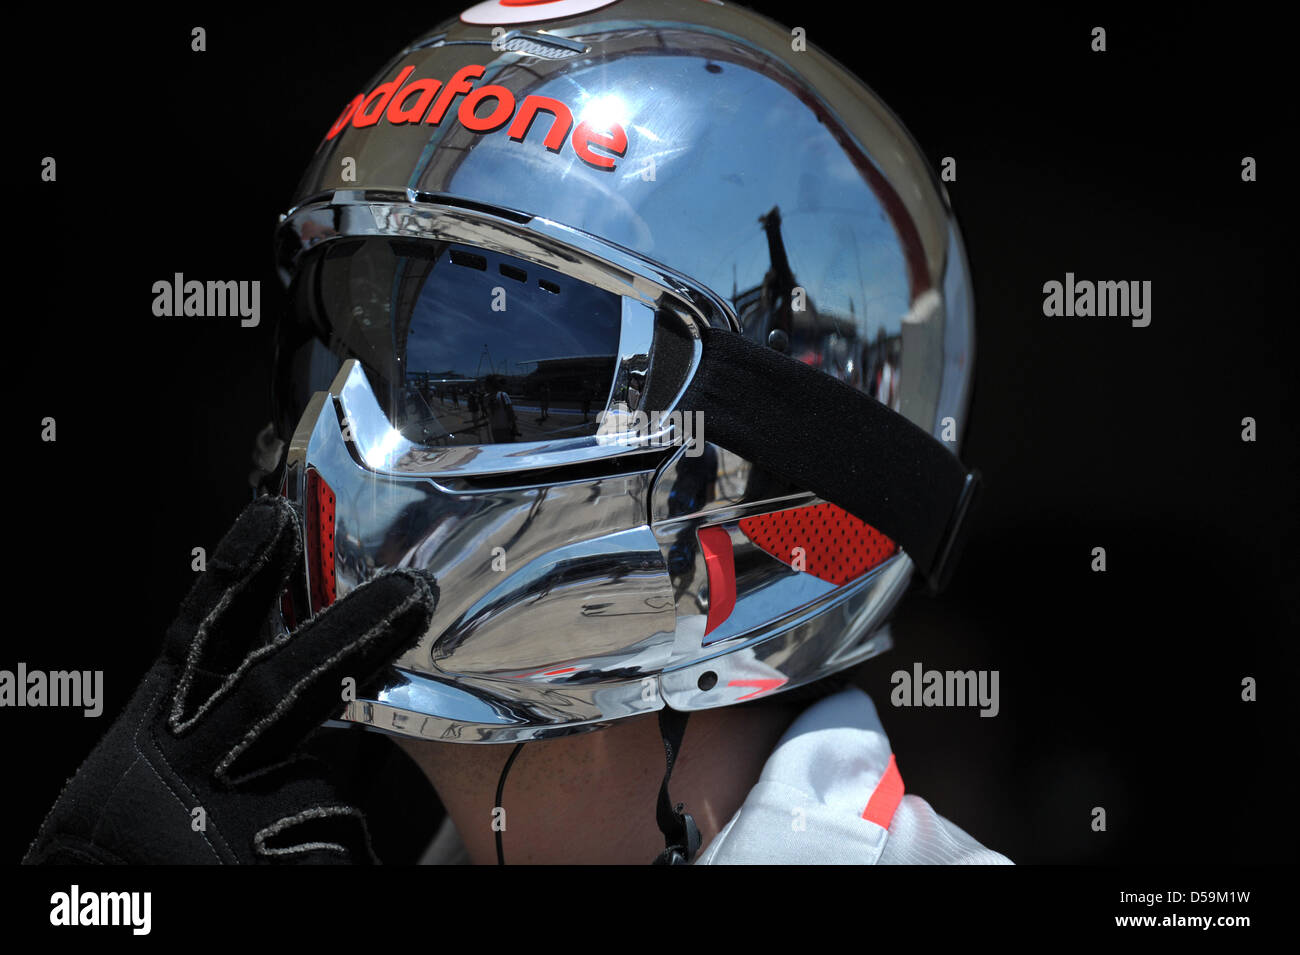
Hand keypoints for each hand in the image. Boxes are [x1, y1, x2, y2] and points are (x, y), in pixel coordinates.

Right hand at [23, 496, 437, 864]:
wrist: (130, 954)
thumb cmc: (166, 862)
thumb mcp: (176, 792)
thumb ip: (239, 738)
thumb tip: (330, 688)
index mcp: (147, 749)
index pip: (192, 645)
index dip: (233, 580)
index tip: (274, 518)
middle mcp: (172, 777)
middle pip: (275, 686)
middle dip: (350, 634)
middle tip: (411, 590)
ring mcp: (215, 827)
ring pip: (323, 795)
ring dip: (321, 824)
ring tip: (274, 864)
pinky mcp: (257, 870)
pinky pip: (336, 854)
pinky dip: (330, 866)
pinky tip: (285, 881)